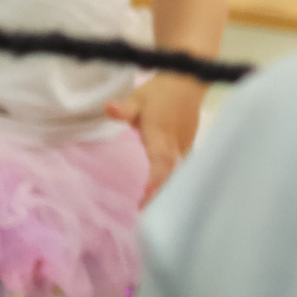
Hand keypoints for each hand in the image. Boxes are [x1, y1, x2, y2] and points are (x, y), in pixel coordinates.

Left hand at [110, 78, 201, 201]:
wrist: (187, 83)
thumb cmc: (159, 92)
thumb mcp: (138, 97)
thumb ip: (123, 108)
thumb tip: (108, 108)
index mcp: (160, 135)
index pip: (159, 162)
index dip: (156, 181)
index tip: (146, 198)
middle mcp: (175, 145)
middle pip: (169, 176)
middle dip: (159, 196)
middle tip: (146, 213)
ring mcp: (184, 148)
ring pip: (177, 175)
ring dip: (167, 192)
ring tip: (154, 211)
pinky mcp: (188, 148)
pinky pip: (181, 170)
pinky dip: (172, 182)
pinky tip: (165, 196)